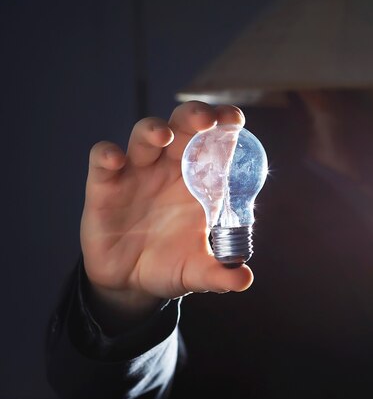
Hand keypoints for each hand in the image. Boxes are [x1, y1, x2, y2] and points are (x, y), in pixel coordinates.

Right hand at [80, 101, 253, 317]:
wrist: (130, 282)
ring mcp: (137, 173)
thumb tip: (244, 280)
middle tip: (206, 119)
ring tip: (163, 136)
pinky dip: (106, 155)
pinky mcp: (105, 186)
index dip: (225, 124)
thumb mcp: (197, 272)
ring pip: (144, 136)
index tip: (235, 120)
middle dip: (194, 116)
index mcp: (199, 181)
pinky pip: (102, 161)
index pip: (215, 142)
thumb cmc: (171, 265)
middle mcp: (170, 169)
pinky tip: (114, 160)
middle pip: (182, 127)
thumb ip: (219, 274)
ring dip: (153, 130)